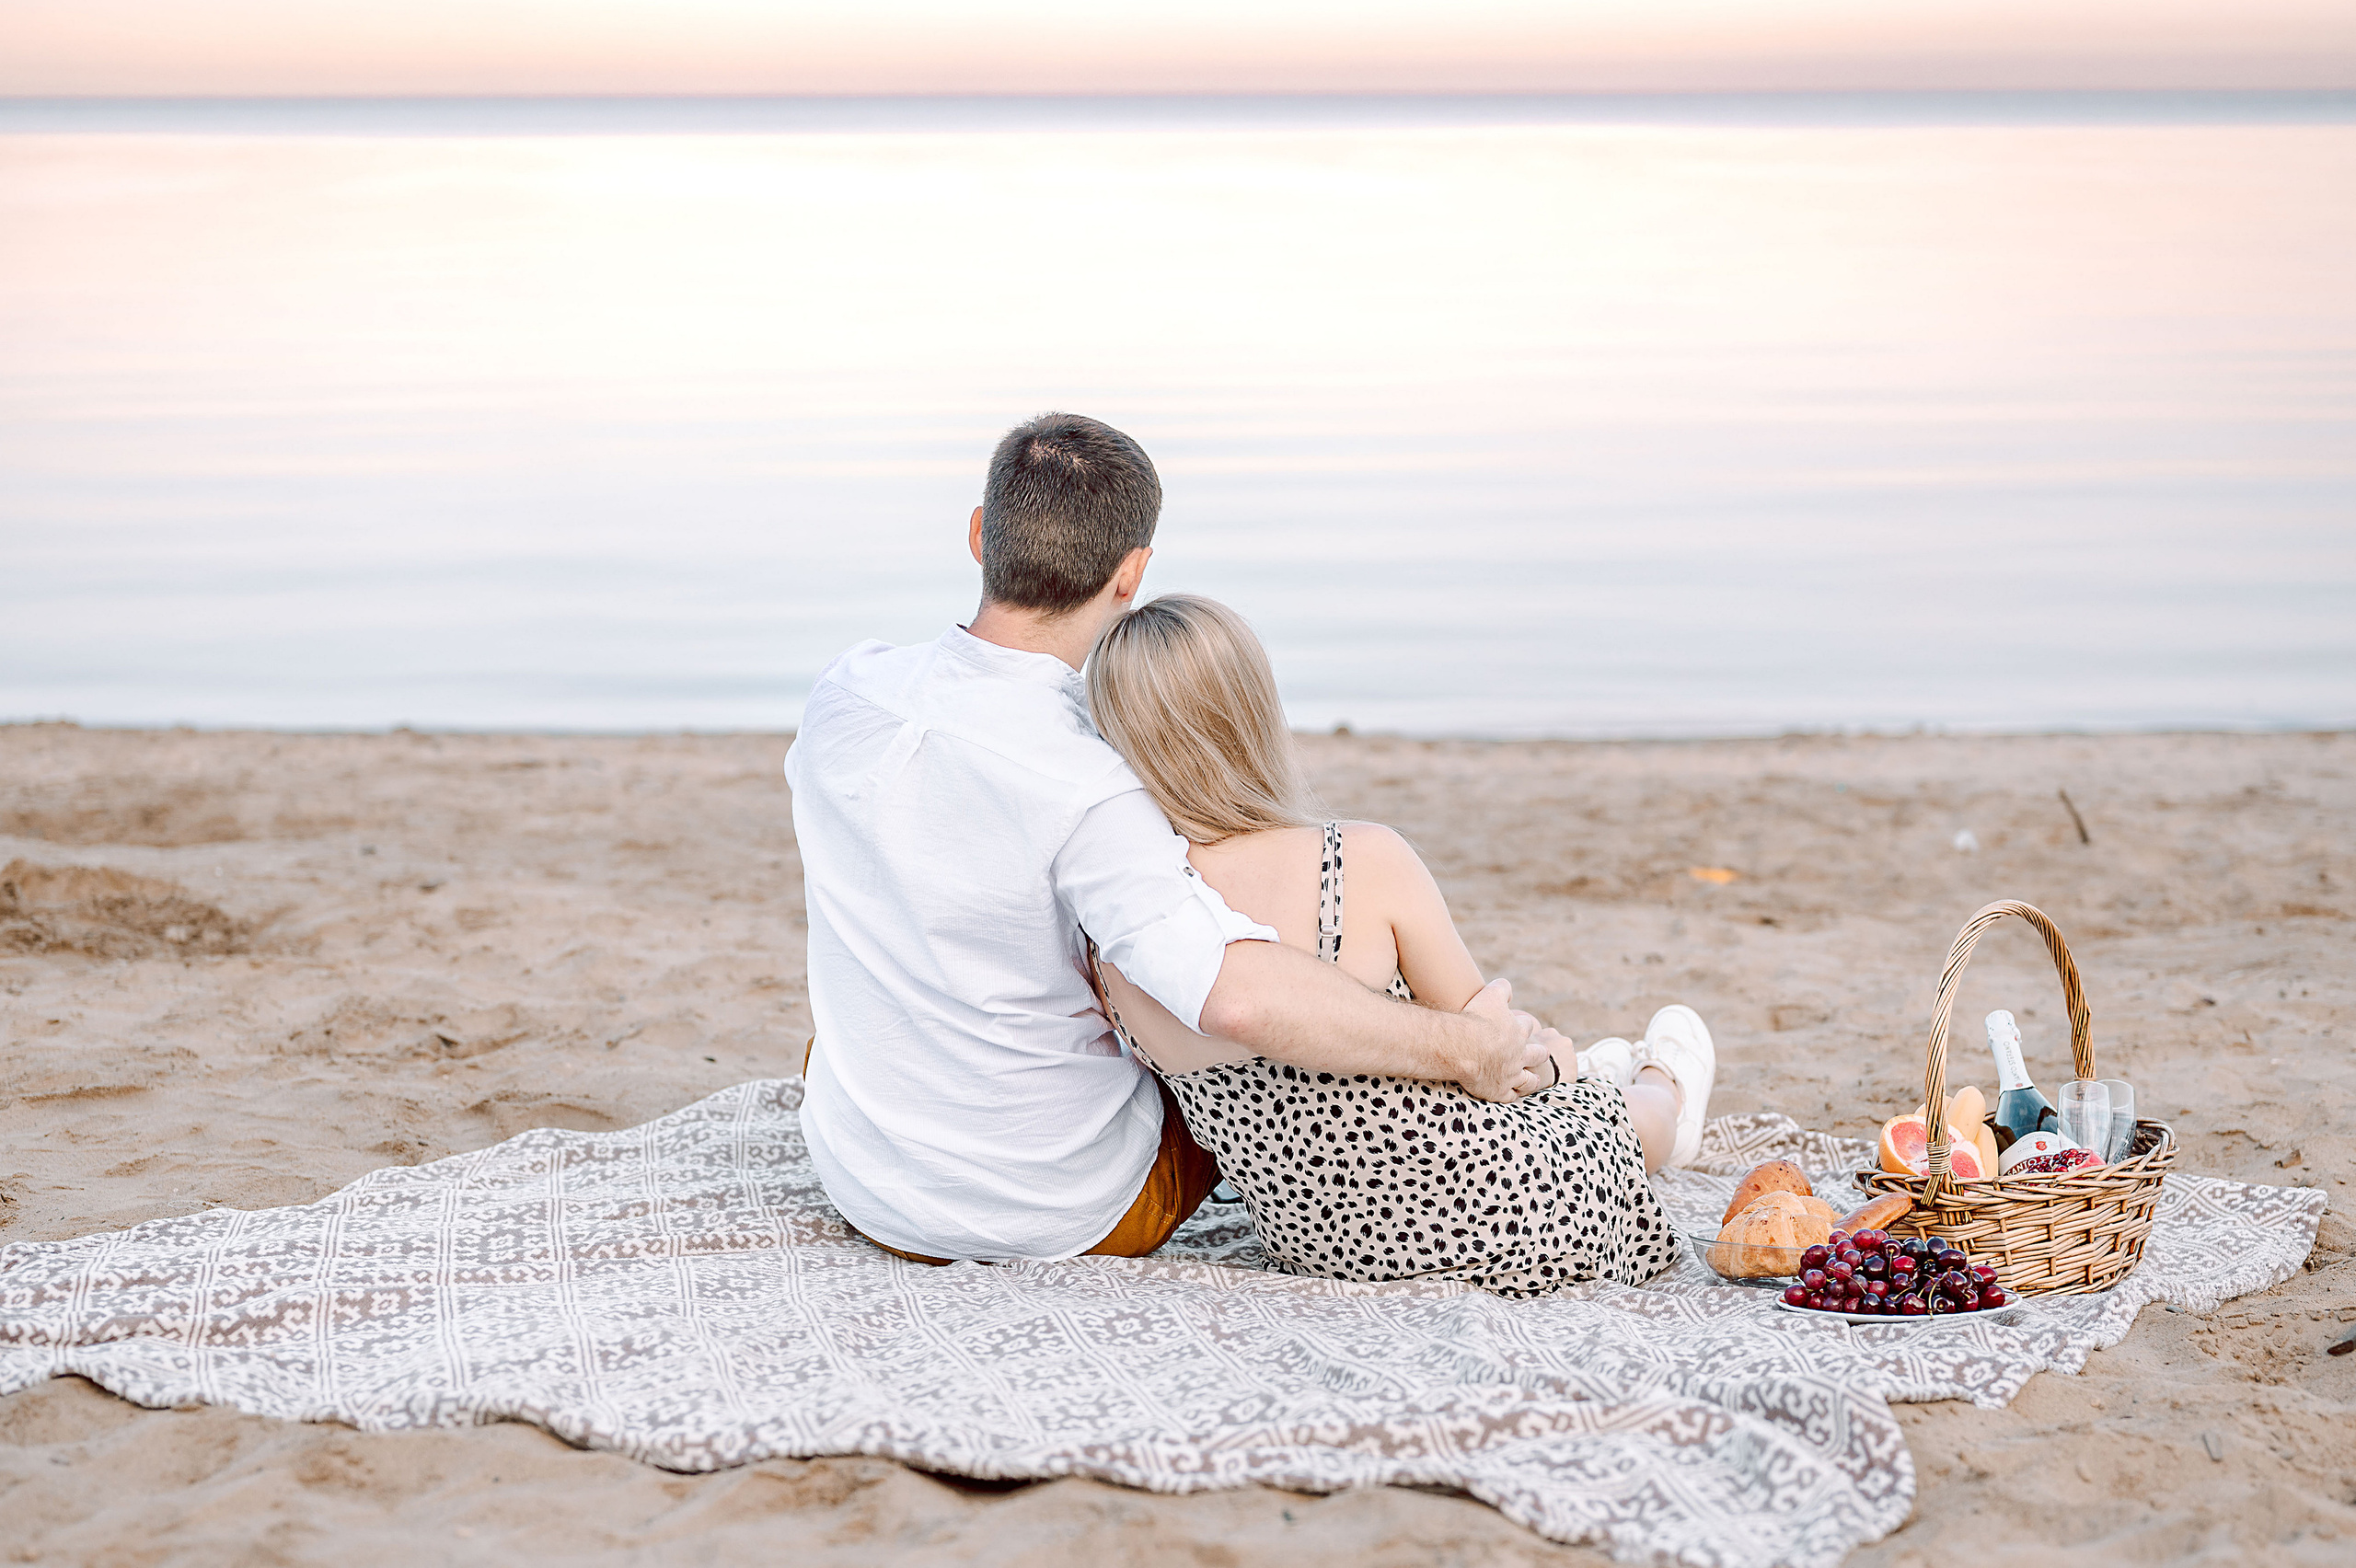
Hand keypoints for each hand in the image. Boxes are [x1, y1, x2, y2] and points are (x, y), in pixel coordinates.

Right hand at [1457, 980, 1552, 1101]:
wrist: (1463, 1047)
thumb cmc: (1476, 1019)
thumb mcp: (1491, 994)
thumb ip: (1502, 988)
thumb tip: (1508, 987)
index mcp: (1518, 1031)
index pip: (1527, 1026)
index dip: (1524, 1026)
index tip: (1520, 1026)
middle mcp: (1519, 1054)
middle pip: (1537, 1054)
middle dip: (1538, 1053)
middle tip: (1539, 1053)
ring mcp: (1511, 1074)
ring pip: (1529, 1080)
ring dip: (1531, 1078)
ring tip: (1533, 1078)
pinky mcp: (1499, 1090)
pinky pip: (1509, 1096)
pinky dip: (1511, 1095)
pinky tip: (1511, 1095)